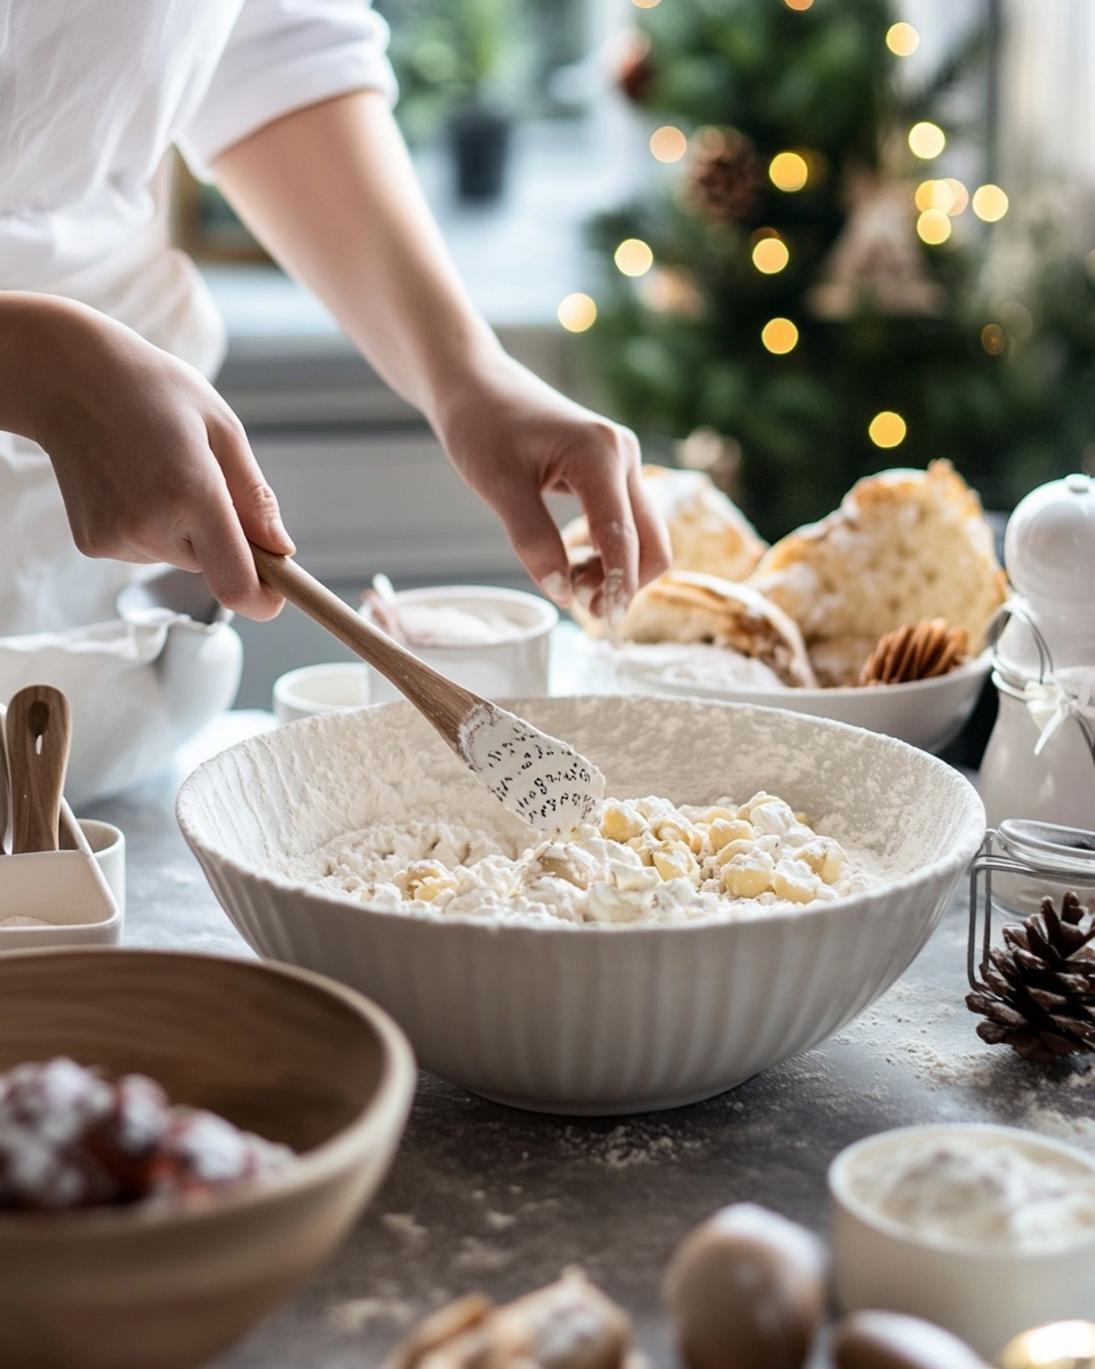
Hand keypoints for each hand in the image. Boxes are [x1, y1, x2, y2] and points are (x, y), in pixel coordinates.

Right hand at [25, 297, 292, 619]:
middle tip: (204, 480)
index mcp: (192, 494)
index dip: (264, 599)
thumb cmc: (153, 391)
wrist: (65, 378)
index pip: (236, 585)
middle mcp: (150, 526)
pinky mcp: (93, 545)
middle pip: (214, 567)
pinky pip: (147, 550)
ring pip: (181, 556)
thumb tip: (281, 550)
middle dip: (224, 538)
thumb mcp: (221, 427)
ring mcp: (116, 540)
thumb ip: (255, 496)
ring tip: (157, 471)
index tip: (278, 591)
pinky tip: (130, 482)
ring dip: (185, 529)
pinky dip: (152, 526)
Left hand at [435, 354, 670, 619]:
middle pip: (652, 542)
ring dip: (617, 570)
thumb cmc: (481, 426)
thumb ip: (533, 541)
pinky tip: (573, 562)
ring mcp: (622, 461)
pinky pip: (627, 522)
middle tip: (580, 607)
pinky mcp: (612, 470)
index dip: (618, 586)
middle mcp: (623, 455)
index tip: (605, 624)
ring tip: (569, 583)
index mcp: (599, 455)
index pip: (623, 537)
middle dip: (624, 583)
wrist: (476, 384)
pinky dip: (608, 552)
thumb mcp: (498, 487)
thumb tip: (563, 594)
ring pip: (643, 535)